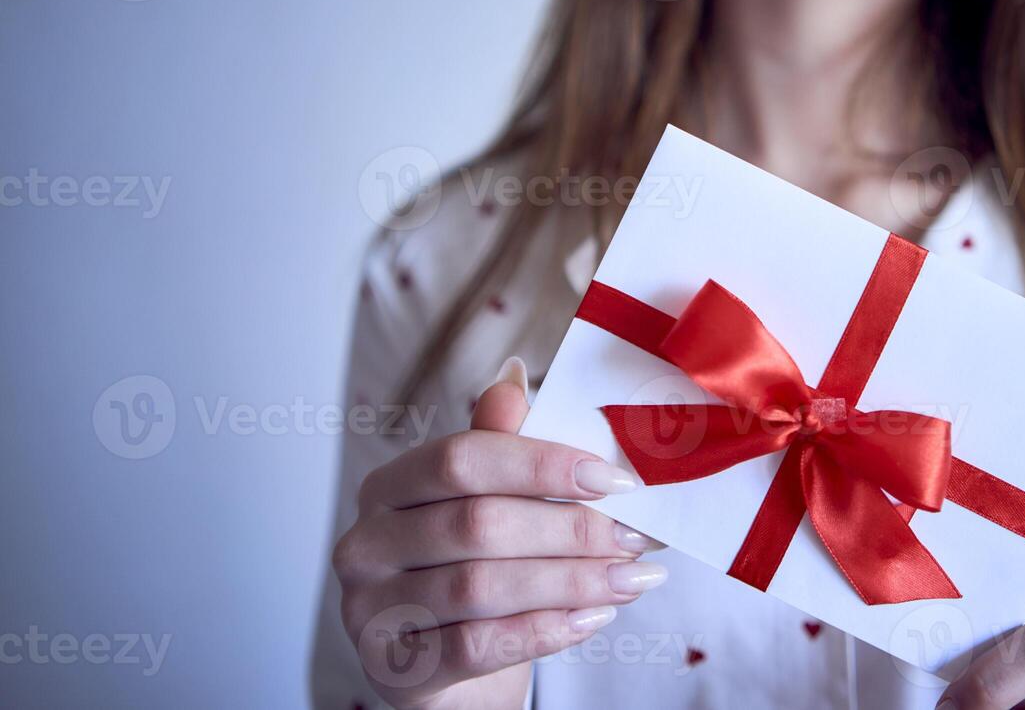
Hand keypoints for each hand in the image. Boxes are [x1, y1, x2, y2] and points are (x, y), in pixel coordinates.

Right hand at [333, 357, 665, 708]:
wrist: (449, 670)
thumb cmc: (471, 570)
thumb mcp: (483, 504)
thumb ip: (498, 447)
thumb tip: (514, 376)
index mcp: (389, 486)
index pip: (462, 459)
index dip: (542, 464)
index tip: (616, 480)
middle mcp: (367, 543)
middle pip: (478, 524)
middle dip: (570, 529)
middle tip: (634, 538)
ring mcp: (371, 611)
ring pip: (481, 586)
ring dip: (570, 581)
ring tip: (629, 579)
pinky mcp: (394, 668)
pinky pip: (477, 645)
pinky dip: (544, 629)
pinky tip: (591, 619)